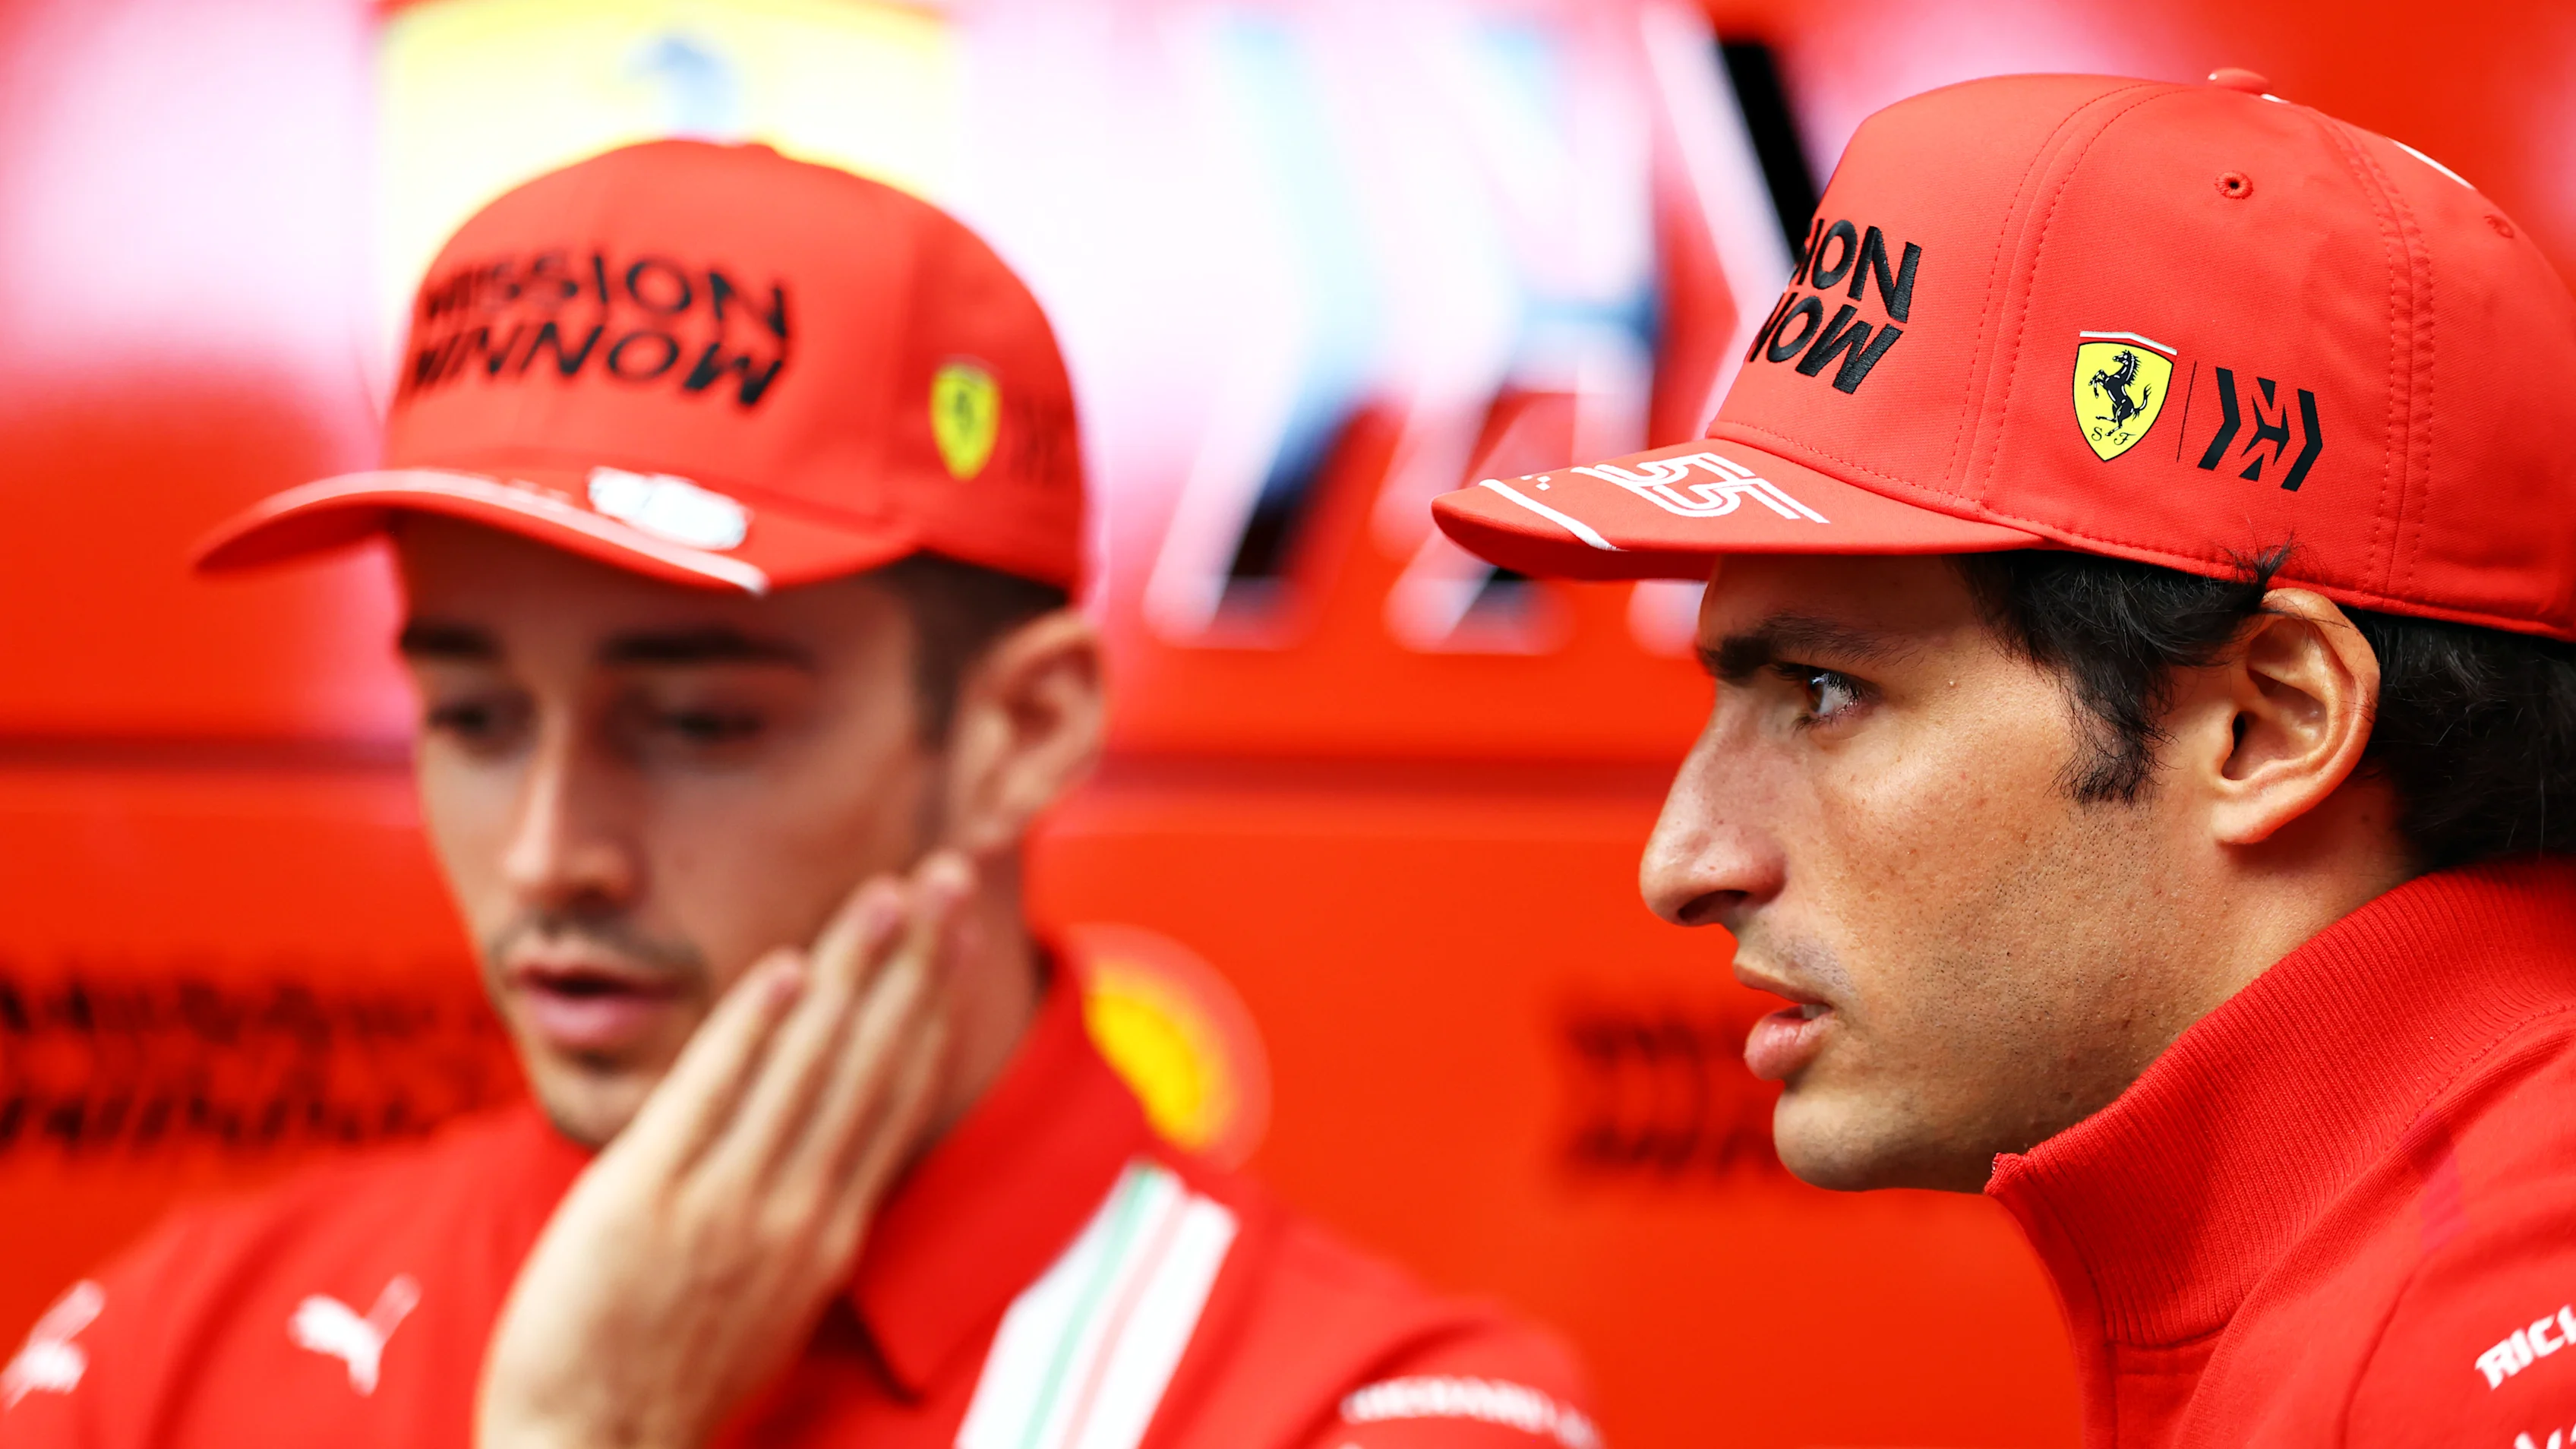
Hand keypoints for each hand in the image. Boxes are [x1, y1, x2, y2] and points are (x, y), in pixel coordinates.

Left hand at [475, 852, 970, 1448]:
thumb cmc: (666, 1379)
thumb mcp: (767, 1302)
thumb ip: (796, 1219)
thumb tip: (817, 1146)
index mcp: (828, 1235)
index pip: (895, 1095)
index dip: (931, 1007)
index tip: (954, 937)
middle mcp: (796, 1213)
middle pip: (871, 1062)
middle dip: (916, 963)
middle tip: (951, 876)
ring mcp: (726, 1205)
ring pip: (808, 1065)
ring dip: (853, 968)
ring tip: (887, 892)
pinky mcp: (647, 1199)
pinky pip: (712, 1095)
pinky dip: (754, 1027)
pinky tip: (786, 967)